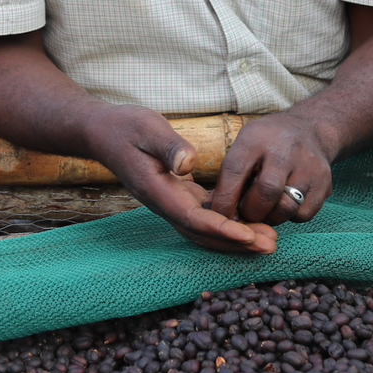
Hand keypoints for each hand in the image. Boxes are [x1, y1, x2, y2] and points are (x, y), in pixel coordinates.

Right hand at [88, 105, 276, 254]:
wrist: (102, 132)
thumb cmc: (124, 126)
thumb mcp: (147, 127)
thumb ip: (169, 147)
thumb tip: (189, 163)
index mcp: (157, 191)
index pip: (194, 219)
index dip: (223, 229)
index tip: (249, 235)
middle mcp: (164, 203)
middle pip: (203, 234)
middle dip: (236, 243)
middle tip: (270, 246)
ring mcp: (170, 201)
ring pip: (205, 229)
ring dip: (235, 238)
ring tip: (268, 240)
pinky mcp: (177, 194)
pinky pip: (204, 215)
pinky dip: (227, 222)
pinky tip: (250, 221)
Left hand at [209, 110, 332, 227]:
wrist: (310, 129)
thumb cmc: (267, 142)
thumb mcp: (245, 143)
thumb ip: (232, 174)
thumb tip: (218, 212)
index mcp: (256, 137)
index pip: (235, 171)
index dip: (224, 198)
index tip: (218, 215)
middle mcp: (285, 149)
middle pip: (266, 192)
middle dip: (251, 211)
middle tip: (244, 214)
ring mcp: (308, 166)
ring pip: (286, 208)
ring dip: (270, 217)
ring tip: (264, 210)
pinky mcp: (324, 182)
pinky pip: (303, 214)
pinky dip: (290, 216)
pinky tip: (284, 203)